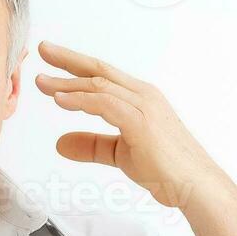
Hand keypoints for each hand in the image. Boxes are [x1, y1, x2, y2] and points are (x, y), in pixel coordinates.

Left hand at [34, 40, 225, 208]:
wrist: (195, 186)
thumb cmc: (166, 169)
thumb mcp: (120, 154)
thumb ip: (92, 145)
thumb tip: (60, 144)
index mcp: (139, 98)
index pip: (103, 75)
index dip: (76, 64)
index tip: (51, 58)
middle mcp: (142, 95)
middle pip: (99, 70)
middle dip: (68, 59)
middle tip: (42, 49)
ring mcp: (144, 106)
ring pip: (99, 86)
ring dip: (67, 83)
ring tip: (41, 82)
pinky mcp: (141, 122)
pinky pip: (105, 104)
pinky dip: (80, 100)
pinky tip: (60, 100)